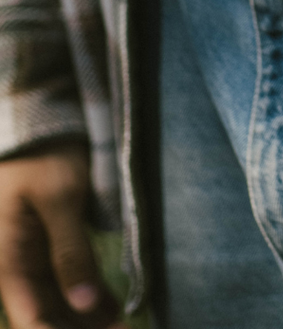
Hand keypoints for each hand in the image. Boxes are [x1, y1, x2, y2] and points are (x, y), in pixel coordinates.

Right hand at [0, 141, 124, 328]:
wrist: (41, 124)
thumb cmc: (46, 157)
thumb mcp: (61, 200)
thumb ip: (70, 251)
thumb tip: (80, 304)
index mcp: (7, 259)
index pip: (31, 317)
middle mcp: (15, 266)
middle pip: (44, 313)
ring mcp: (31, 258)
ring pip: (57, 301)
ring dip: (85, 318)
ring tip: (122, 326)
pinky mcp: (49, 248)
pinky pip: (65, 281)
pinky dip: (88, 297)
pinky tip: (111, 309)